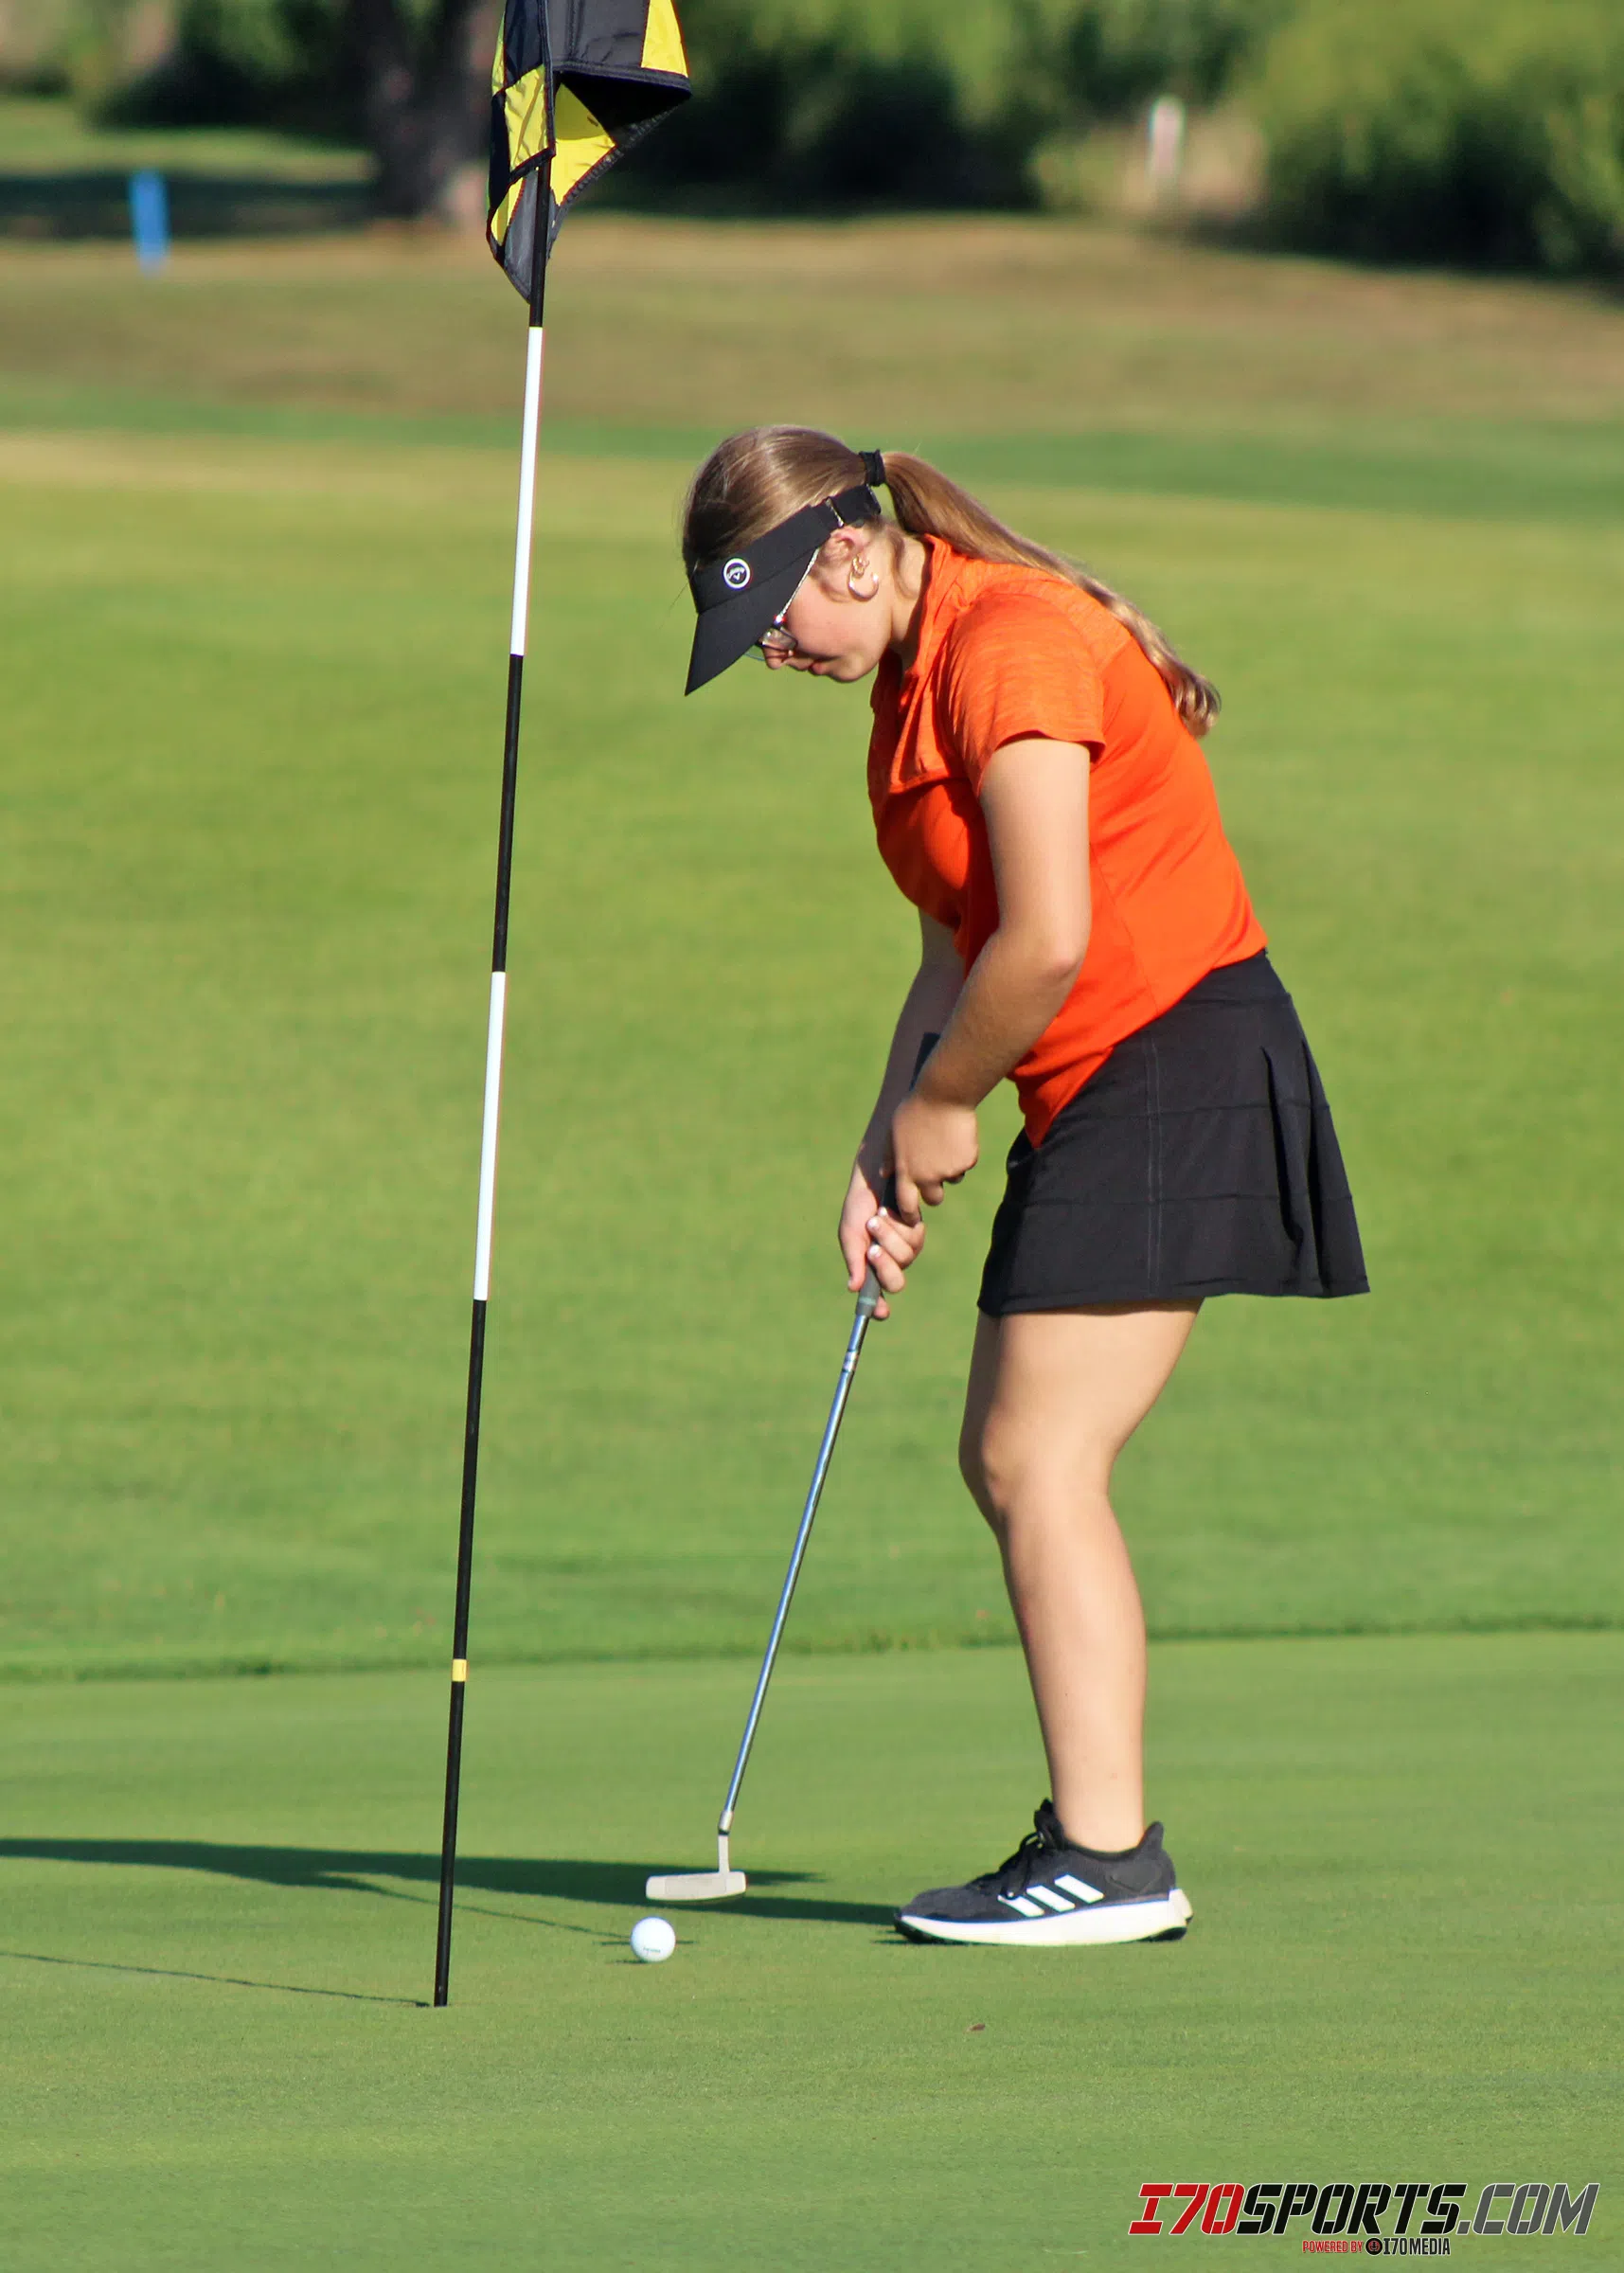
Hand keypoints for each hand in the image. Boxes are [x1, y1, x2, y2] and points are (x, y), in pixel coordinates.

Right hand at [839, 1160, 925, 1320]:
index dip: (878, 1307)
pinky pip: (914, 1239)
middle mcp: (889, 1259)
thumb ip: (854, 1259)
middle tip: (872, 1249)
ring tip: (877, 1216)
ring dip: (888, 1236)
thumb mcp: (851, 1231)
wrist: (876, 1173)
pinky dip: (898, 1224)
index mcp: (869, 1264)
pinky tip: (889, 1209)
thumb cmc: (859, 1203)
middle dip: (884, 1265)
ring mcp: (905, 1247)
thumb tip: (853, 1288)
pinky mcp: (917, 1231)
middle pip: (895, 1282)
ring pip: (904, 1258)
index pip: (877, 1293)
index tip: (881, 1312)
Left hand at [890, 1090, 978, 1218]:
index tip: (913, 1218)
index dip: (909, 1215)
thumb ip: (889, 1156)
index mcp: (906, 1170)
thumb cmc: (915, 1109)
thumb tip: (883, 1174)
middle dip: (935, 1192)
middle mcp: (927, 1176)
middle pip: (934, 1199)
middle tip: (936, 1177)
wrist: (943, 1095)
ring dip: (951, 1169)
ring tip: (945, 1143)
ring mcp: (948, 1170)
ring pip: (953, 1179)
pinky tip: (957, 1134)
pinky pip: (966, 1164)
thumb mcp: (894, 1132)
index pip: (906, 1204)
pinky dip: (964, 1154)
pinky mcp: (967, 1161)